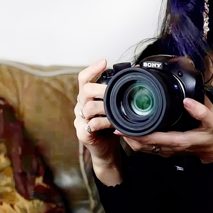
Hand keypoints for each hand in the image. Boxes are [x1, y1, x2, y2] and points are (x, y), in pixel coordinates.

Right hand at [74, 59, 123, 180]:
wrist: (107, 151)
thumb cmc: (110, 127)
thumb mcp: (114, 108)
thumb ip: (115, 95)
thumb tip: (133, 75)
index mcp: (87, 98)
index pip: (83, 78)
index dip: (92, 69)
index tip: (104, 61)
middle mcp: (80, 106)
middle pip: (84, 90)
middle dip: (100, 89)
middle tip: (113, 91)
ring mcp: (79, 120)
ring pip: (87, 108)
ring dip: (104, 108)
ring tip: (116, 110)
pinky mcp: (83, 134)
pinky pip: (91, 125)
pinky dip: (104, 123)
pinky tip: (113, 124)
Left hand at [124, 96, 212, 164]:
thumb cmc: (211, 136)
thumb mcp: (212, 122)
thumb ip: (201, 111)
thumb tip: (187, 101)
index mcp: (178, 141)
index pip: (152, 139)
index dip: (136, 134)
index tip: (123, 127)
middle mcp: (169, 148)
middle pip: (142, 145)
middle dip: (127, 136)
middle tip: (114, 123)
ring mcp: (166, 151)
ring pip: (142, 148)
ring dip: (129, 139)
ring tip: (118, 126)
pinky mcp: (164, 150)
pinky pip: (146, 148)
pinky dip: (135, 140)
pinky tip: (129, 132)